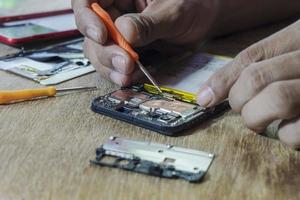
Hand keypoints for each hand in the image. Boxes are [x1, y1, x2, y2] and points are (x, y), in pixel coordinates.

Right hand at [72, 0, 219, 85]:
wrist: (205, 21)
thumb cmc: (192, 5)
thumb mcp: (173, 11)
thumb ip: (148, 23)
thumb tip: (123, 32)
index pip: (87, 0)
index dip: (86, 18)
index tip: (100, 35)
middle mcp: (115, 12)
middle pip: (91, 32)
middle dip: (105, 51)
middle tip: (124, 63)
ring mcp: (120, 34)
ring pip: (100, 52)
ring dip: (110, 67)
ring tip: (127, 76)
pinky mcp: (128, 52)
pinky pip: (115, 65)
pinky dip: (121, 74)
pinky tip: (133, 78)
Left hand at [197, 20, 299, 148]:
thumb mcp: (297, 53)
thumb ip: (262, 66)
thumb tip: (208, 94)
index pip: (251, 56)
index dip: (222, 80)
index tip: (205, 98)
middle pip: (257, 79)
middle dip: (240, 101)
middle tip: (246, 108)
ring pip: (277, 100)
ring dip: (257, 117)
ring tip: (264, 120)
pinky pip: (297, 134)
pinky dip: (287, 137)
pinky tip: (292, 130)